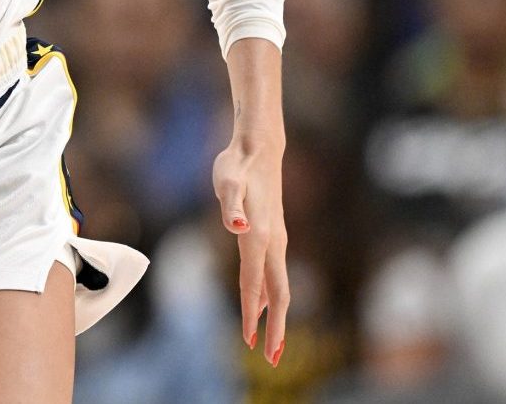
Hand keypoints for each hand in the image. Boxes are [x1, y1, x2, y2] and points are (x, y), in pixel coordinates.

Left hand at [213, 131, 287, 365]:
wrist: (259, 147)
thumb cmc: (237, 163)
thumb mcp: (226, 181)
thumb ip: (230, 205)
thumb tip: (237, 226)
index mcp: (259, 236)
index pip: (254, 284)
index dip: (251, 314)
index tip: (249, 342)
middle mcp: (272, 241)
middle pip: (278, 294)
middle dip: (277, 329)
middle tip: (273, 359)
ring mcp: (276, 238)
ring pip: (279, 284)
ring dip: (277, 316)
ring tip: (271, 342)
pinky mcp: (274, 232)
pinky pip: (274, 271)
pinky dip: (270, 294)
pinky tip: (264, 303)